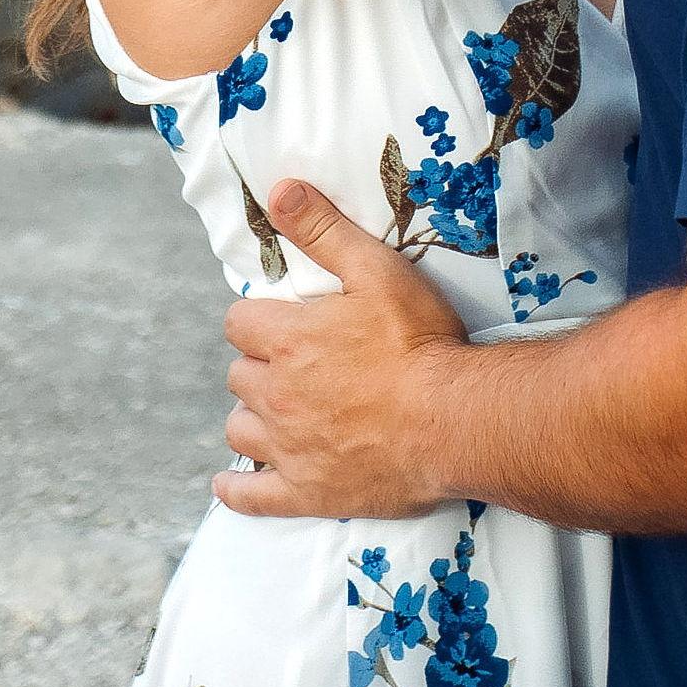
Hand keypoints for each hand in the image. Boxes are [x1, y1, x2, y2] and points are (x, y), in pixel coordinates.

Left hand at [212, 184, 468, 520]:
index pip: (239, 324)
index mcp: (288, 341)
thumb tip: (279, 191)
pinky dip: (238, 490)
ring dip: (254, 419)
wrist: (455, 421)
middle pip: (239, 377)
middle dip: (261, 368)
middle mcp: (276, 396)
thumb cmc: (421, 344)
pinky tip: (231, 484)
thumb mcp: (377, 270)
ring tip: (279, 415)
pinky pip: (252, 495)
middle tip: (297, 368)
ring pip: (240, 430)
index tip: (283, 325)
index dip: (259, 322)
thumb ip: (324, 230)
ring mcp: (288, 448)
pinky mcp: (307, 491)